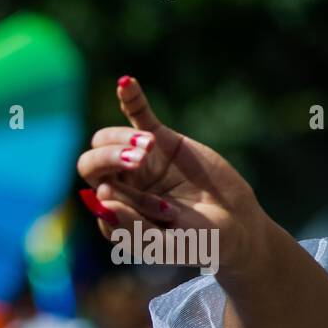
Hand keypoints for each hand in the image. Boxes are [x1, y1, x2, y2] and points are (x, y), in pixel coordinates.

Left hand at [77, 76, 267, 269]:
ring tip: (149, 149)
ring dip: (121, 140)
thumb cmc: (198, 242)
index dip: (113, 193)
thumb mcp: (166, 244)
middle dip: (107, 158)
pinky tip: (125, 83)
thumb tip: (100, 200)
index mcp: (114, 212)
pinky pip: (139, 116)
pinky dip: (131, 99)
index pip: (96, 195)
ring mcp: (139, 161)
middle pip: (91, 163)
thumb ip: (132, 228)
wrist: (236, 226)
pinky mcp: (161, 141)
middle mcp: (120, 186)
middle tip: (139, 160)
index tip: (152, 203)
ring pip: (107, 140)